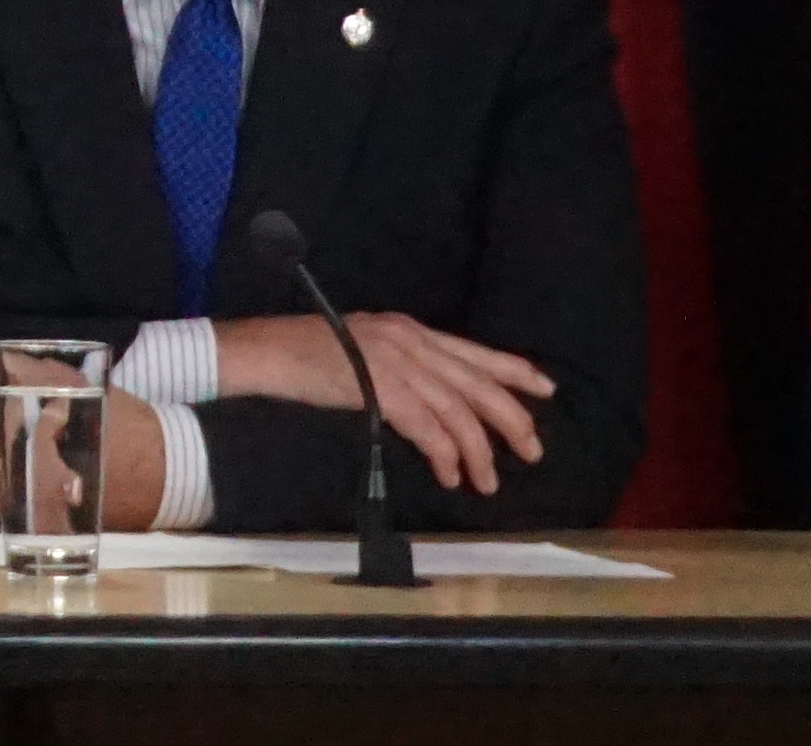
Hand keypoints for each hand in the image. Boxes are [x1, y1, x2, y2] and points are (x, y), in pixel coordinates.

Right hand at [213, 311, 551, 497]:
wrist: (264, 352)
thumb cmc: (302, 352)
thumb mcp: (361, 345)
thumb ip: (398, 362)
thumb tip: (430, 397)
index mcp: (408, 329)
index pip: (474, 351)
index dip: (514, 370)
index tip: (546, 389)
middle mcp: (410, 341)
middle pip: (478, 385)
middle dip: (512, 421)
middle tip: (532, 451)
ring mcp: (397, 364)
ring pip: (460, 413)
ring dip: (480, 452)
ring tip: (486, 481)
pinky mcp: (382, 390)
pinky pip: (430, 430)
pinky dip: (446, 456)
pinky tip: (449, 474)